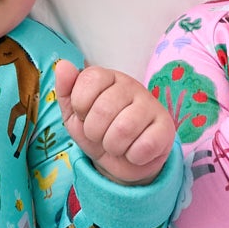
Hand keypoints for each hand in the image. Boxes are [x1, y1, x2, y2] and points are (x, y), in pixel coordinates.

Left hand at [53, 62, 175, 185]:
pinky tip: (135, 151)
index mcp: (108, 77)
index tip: (84, 115)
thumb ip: (66, 91)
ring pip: (123, 129)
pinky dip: (133, 156)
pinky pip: (144, 145)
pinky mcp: (166, 127)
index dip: (80, 106)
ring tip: (117, 144)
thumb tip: (62, 66)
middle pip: (103, 109)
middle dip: (95, 132)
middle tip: (101, 135)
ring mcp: (151, 105)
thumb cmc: (98, 132)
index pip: (89, 81)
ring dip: (113, 146)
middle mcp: (131, 85)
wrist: (122, 161)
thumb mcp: (74, 115)